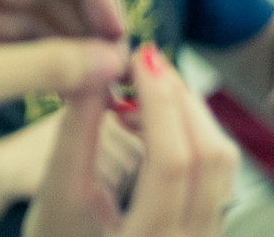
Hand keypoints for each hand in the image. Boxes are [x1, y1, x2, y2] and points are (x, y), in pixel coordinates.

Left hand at [0, 0, 128, 193]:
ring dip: (63, 39)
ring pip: (25, 10)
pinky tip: (66, 84)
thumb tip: (116, 62)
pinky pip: (4, 36)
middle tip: (119, 63)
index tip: (121, 33)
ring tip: (101, 79)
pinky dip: (36, 56)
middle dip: (82, 16)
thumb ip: (47, 68)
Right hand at [24, 45, 238, 236]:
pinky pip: (216, 170)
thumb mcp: (57, 190)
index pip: (172, 161)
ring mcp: (204, 233)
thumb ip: (76, 130)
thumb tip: (92, 71)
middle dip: (179, 98)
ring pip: (221, 160)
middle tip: (145, 63)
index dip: (159, 103)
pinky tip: (154, 118)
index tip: (139, 60)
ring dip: (188, 112)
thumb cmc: (57, 235)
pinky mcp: (207, 222)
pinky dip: (191, 132)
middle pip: (209, 156)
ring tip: (145, 89)